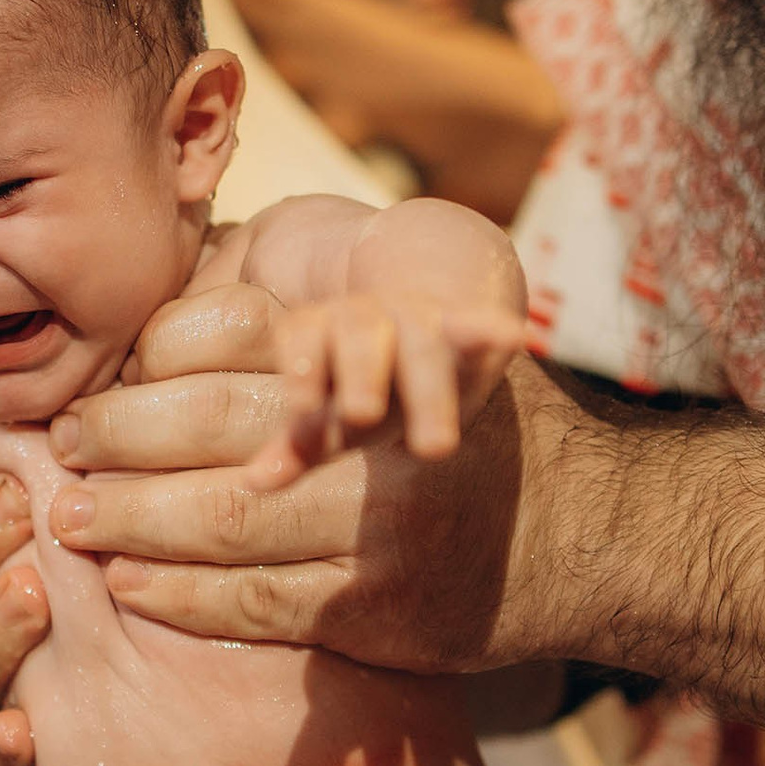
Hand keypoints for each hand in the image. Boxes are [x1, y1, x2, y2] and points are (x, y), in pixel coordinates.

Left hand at [44, 283, 570, 672]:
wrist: (593, 533)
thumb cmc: (476, 435)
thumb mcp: (418, 360)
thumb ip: (320, 347)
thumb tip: (174, 333)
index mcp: (384, 357)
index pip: (242, 341)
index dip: (155, 362)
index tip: (98, 379)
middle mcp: (381, 437)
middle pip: (218, 425)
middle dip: (122, 438)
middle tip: (61, 448)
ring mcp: (382, 529)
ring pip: (228, 520)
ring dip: (132, 524)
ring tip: (70, 521)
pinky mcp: (380, 609)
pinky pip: (257, 603)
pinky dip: (182, 596)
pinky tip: (129, 586)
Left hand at [255, 293, 525, 487]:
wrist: (429, 281)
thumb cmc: (363, 369)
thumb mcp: (328, 397)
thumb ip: (298, 440)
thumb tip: (254, 484)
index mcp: (320, 328)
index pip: (304, 341)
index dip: (301, 374)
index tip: (296, 410)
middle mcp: (367, 320)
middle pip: (356, 341)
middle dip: (357, 381)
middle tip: (357, 417)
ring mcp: (418, 321)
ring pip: (415, 346)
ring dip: (422, 391)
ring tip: (433, 445)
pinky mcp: (469, 328)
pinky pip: (477, 326)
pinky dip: (489, 330)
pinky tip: (509, 337)